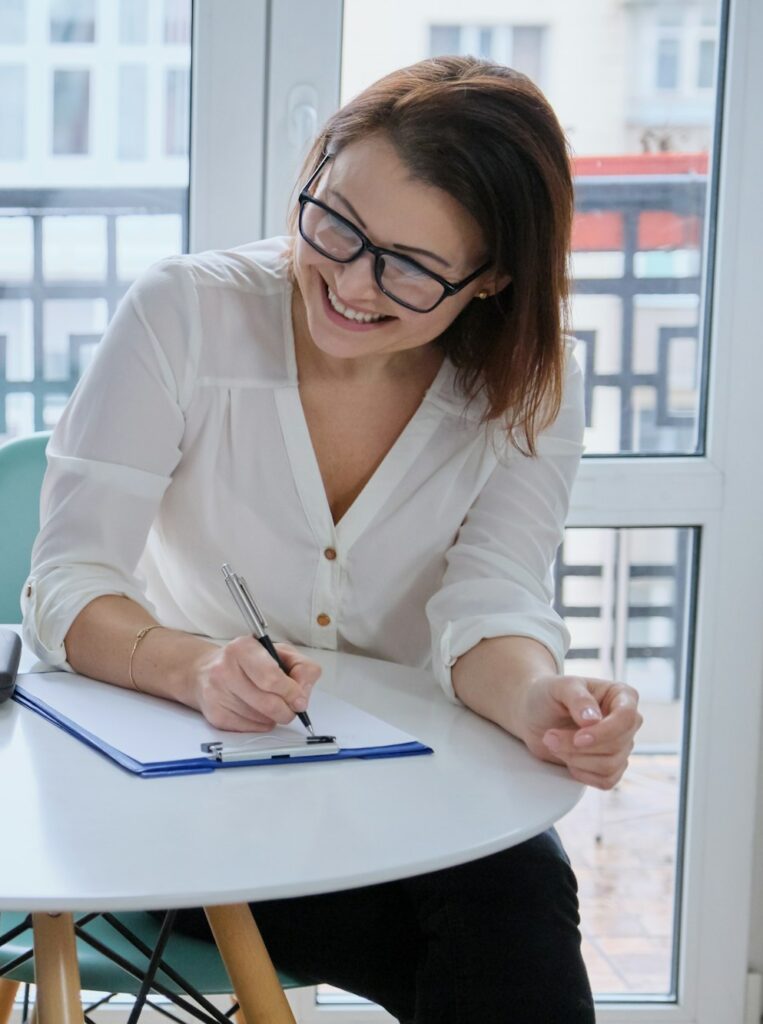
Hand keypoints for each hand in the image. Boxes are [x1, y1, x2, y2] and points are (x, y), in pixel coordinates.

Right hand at [191, 638, 321, 731]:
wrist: (206, 670)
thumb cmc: (247, 661)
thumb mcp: (279, 652)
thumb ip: (301, 667)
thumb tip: (302, 695)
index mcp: (243, 648)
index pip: (272, 677)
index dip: (291, 692)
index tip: (300, 699)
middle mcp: (225, 669)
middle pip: (269, 703)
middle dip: (287, 710)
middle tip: (291, 708)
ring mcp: (217, 693)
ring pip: (262, 719)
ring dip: (274, 717)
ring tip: (270, 703)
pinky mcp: (215, 714)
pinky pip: (250, 728)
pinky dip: (261, 723)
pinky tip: (256, 710)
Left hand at [520, 674, 642, 789]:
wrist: (533, 714)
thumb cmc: (548, 694)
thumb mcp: (559, 686)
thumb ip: (578, 698)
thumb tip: (594, 719)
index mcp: (621, 695)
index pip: (627, 718)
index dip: (604, 732)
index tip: (578, 738)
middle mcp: (625, 721)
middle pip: (618, 745)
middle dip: (579, 747)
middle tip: (551, 737)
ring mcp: (620, 745)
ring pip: (611, 765)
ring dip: (576, 759)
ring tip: (554, 743)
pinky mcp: (610, 765)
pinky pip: (606, 780)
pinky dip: (582, 773)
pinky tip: (566, 758)